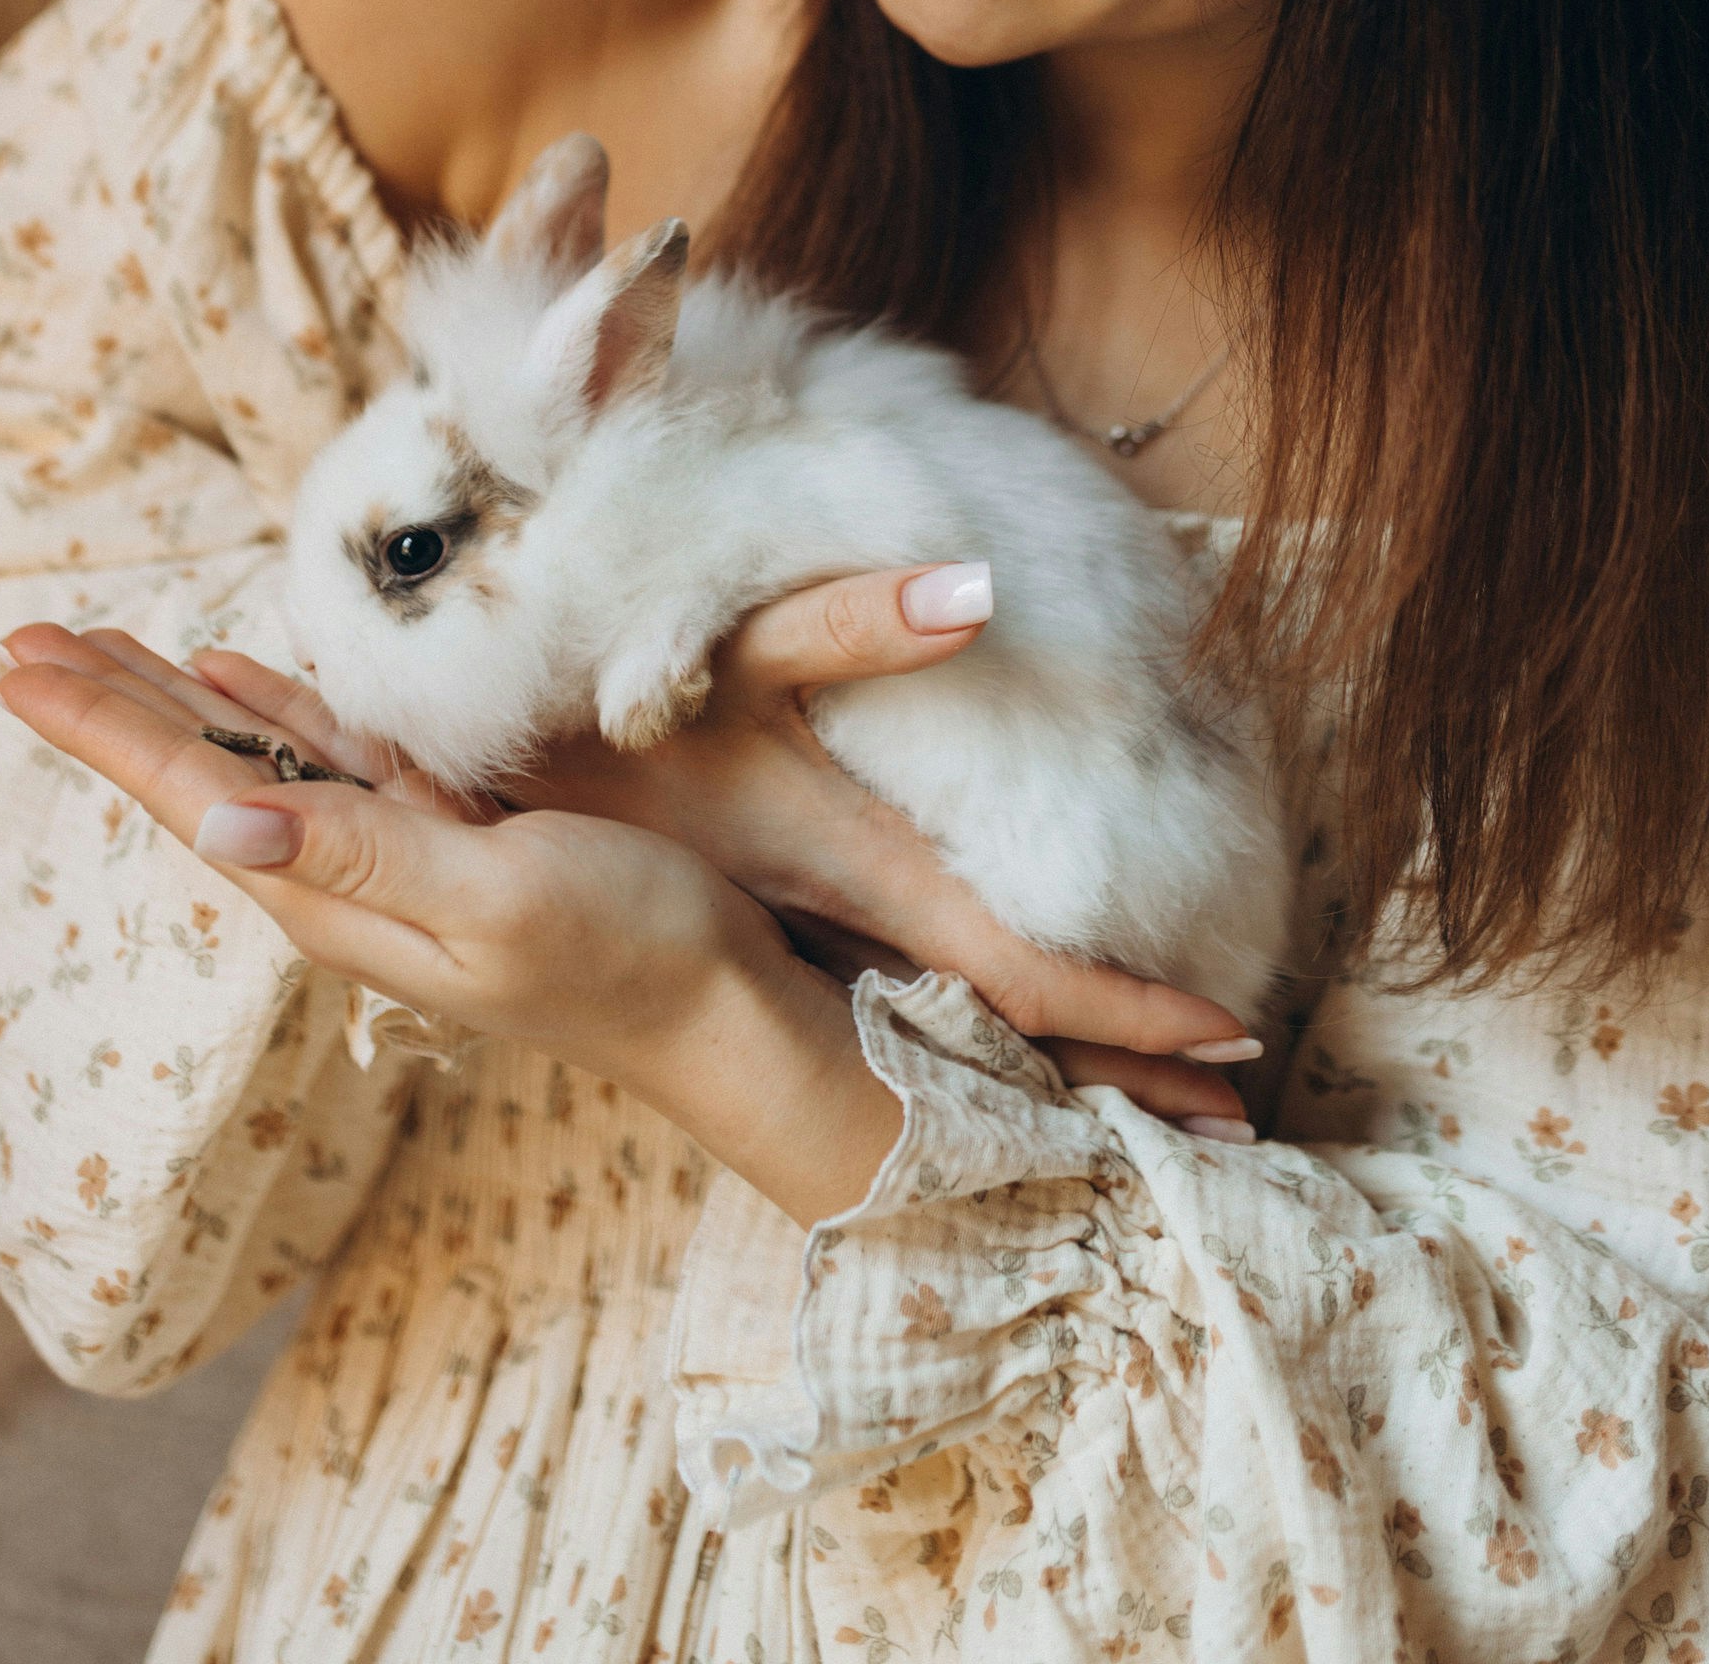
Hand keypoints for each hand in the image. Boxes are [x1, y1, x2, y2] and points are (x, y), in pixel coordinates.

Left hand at [0, 622, 903, 1222]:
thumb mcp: (496, 900)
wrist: (724, 1009)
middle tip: (22, 637)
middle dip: (110, 701)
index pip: (189, 790)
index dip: (101, 722)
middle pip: (199, 770)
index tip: (14, 662)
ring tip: (99, 651)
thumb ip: (363, 854)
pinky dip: (274, 706)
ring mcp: (395, 853)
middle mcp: (344, 875)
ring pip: (256, 754)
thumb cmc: (628, 955)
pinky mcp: (451, 830)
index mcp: (335, 892)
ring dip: (173, 699)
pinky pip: (331, 754)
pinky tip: (237, 680)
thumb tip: (217, 818)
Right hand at [508, 565, 1260, 1137]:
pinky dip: (979, 1007)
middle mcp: (836, 921)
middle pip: (1011, 1023)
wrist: (466, 792)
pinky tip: (1007, 1017)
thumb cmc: (603, 718)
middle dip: (1124, 1071)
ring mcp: (797, 924)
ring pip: (961, 1011)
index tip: (1237, 1053)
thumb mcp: (735, 656)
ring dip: (1060, 1053)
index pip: (1022, 972)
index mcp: (850, 875)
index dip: (1131, 1017)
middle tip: (1242, 1120)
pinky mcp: (762, 905)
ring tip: (1165, 1098)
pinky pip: (904, 978)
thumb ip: (853, 620)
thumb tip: (978, 588)